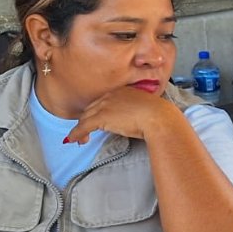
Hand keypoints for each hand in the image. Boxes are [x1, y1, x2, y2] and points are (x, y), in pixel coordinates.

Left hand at [63, 87, 182, 144]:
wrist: (159, 118)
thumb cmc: (159, 116)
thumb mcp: (146, 109)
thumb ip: (136, 111)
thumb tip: (132, 121)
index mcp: (122, 91)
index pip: (103, 101)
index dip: (97, 112)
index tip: (96, 121)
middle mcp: (111, 95)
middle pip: (91, 108)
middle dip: (86, 120)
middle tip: (84, 132)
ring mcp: (105, 105)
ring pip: (85, 117)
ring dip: (80, 129)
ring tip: (79, 139)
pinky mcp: (101, 117)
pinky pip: (83, 126)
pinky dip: (76, 134)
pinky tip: (73, 140)